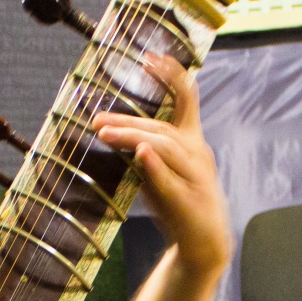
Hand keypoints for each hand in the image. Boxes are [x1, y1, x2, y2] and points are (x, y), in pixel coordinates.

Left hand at [93, 54, 230, 279]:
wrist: (204, 244)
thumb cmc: (180, 203)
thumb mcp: (160, 169)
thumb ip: (144, 148)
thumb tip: (114, 129)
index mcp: (192, 141)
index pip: (187, 99)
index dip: (172, 75)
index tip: (152, 57)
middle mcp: (197, 153)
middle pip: (161, 128)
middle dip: (127, 121)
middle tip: (97, 119)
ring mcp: (195, 176)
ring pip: (164, 147)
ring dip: (132, 136)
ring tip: (105, 133)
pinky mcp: (187, 201)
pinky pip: (170, 179)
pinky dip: (155, 166)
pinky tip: (141, 153)